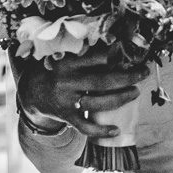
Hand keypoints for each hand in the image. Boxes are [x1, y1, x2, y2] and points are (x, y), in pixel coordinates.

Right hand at [13, 49, 144, 138]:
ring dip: (120, 99)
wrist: (30, 91)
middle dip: (127, 77)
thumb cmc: (53, 68)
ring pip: (97, 103)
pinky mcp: (66, 116)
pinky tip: (116, 130)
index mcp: (67, 62)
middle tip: (143, 73)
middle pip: (102, 81)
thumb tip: (115, 41)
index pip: (95, 57)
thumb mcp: (62, 53)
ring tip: (135, 93)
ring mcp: (66, 100)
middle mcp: (66, 81)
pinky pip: (85, 126)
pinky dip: (101, 131)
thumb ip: (82, 49)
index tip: (131, 53)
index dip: (115, 55)